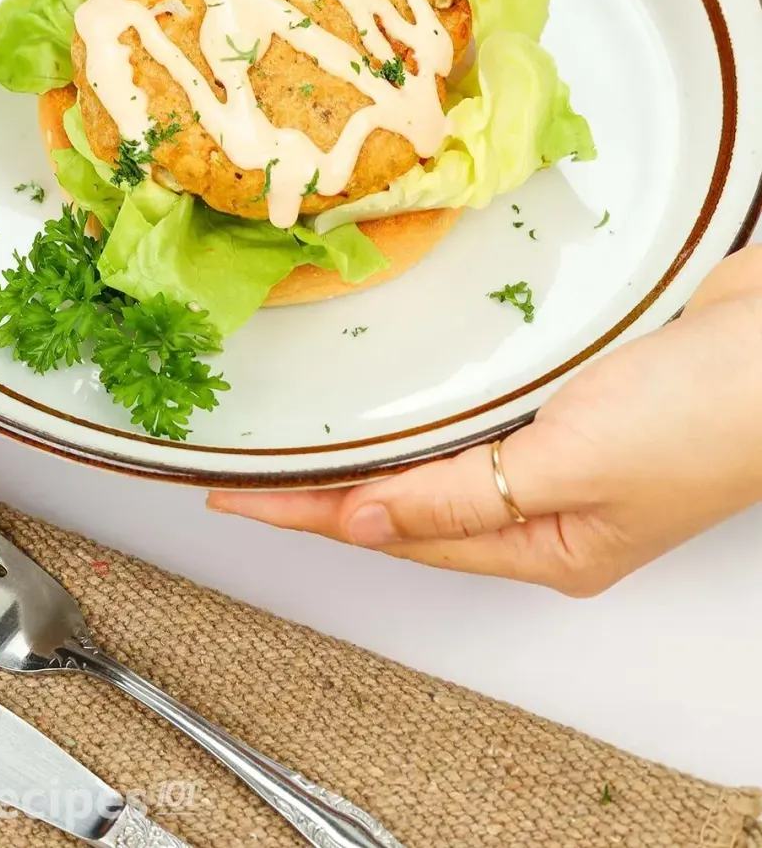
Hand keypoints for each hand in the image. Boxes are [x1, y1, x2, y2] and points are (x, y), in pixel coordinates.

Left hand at [208, 249, 761, 594]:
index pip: (399, 533)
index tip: (239, 502)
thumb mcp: (569, 468)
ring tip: (305, 443)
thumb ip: (462, 499)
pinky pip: (481, 413)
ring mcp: (566, 452)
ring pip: (441, 459)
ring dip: (376, 450)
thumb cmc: (706, 415)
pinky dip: (430, 410)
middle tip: (251, 475)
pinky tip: (401, 396)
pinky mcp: (578, 397)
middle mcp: (550, 508)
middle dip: (330, 492)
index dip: (311, 514)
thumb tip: (366, 527)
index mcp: (551, 548)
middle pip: (412, 504)